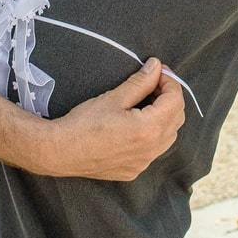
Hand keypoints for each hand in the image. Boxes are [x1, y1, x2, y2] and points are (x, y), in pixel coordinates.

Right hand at [35, 59, 185, 180]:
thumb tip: (156, 66)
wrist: (60, 151)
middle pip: (177, 119)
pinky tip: (136, 125)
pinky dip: (153, 135)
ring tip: (145, 103)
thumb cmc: (84, 123)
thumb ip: (140, 82)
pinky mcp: (133, 171)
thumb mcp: (114, 97)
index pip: (176, 101)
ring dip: (164, 117)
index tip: (158, 71)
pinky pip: (154, 150)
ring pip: (168, 136)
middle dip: (170, 98)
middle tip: (152, 83)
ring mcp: (143, 163)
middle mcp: (151, 149)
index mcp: (149, 129)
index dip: (170, 82)